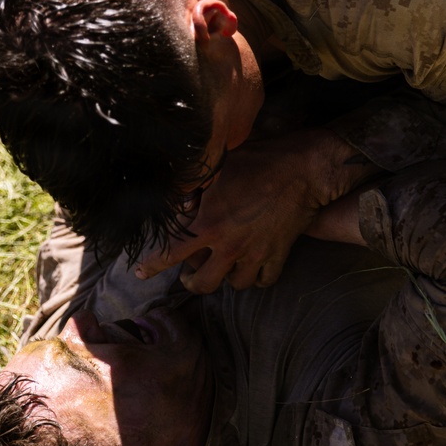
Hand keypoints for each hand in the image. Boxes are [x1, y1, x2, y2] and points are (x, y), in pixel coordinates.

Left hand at [135, 127, 374, 293]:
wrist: (304, 168)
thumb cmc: (260, 159)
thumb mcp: (219, 168)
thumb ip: (195, 187)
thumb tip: (178, 200)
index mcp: (209, 224)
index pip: (170, 253)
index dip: (152, 266)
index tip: (141, 273)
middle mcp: (229, 245)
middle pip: (203, 284)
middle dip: (193, 282)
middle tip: (191, 275)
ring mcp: (256, 254)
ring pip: (235, 285)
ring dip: (227, 278)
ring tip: (225, 266)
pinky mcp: (279, 255)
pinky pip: (264, 281)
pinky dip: (257, 277)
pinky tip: (253, 266)